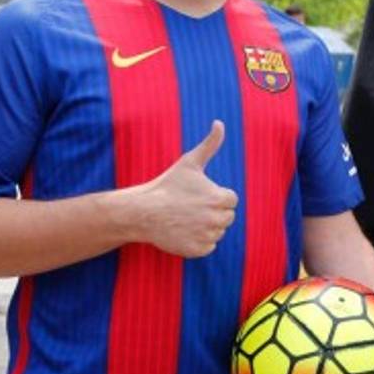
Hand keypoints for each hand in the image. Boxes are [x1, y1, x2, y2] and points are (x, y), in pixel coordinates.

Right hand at [132, 121, 238, 256]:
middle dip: (213, 212)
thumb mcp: (190, 162)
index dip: (215, 196)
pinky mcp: (199, 250)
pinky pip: (208, 246)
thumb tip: (219, 122)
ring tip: (185, 218)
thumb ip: (210, 144)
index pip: (230, 200)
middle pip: (226, 217)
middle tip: (191, 207)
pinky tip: (183, 231)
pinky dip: (198, 241)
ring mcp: (208, 236)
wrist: (143, 212)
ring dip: (206, 227)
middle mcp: (218, 218)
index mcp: (221, 198)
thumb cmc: (168, 185)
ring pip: (217, 232)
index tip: (198, 195)